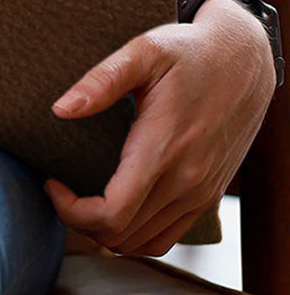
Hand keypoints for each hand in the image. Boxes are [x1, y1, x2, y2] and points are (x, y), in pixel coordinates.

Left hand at [43, 0, 276, 256]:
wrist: (243, 61)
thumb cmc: (189, 52)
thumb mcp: (143, 51)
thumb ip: (101, 81)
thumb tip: (61, 109)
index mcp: (163, 148)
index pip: (112, 213)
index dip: (71, 210)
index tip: (51, 182)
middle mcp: (186, 180)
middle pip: (122, 235)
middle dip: (79, 220)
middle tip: (59, 187)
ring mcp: (200, 192)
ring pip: (144, 242)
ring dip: (106, 231)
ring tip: (80, 197)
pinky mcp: (208, 194)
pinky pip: (167, 235)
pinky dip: (135, 233)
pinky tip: (115, 205)